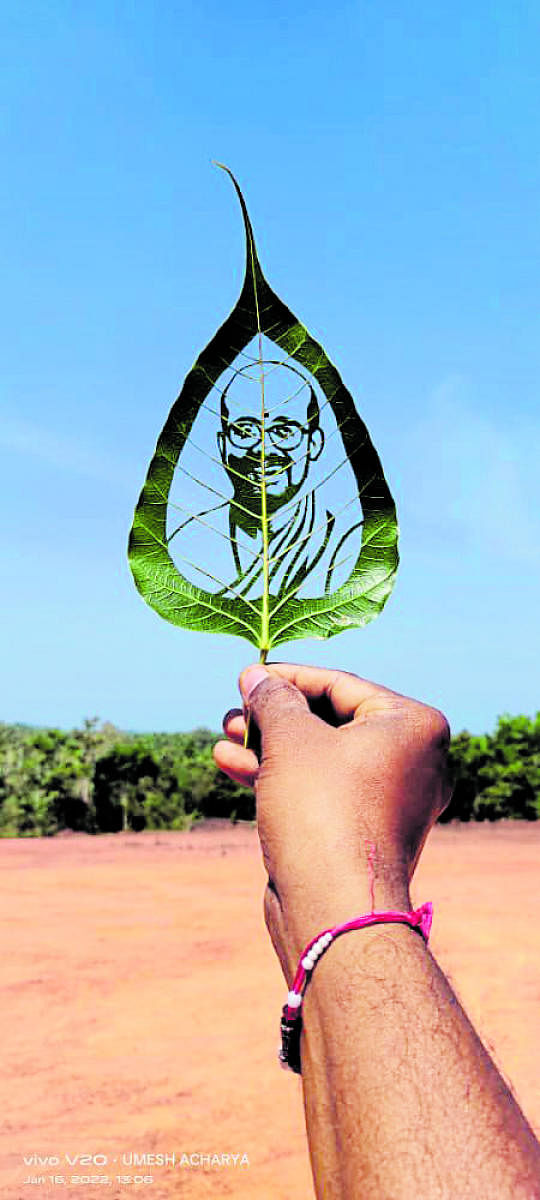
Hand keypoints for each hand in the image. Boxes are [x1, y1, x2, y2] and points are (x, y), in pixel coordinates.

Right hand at [214, 663, 450, 980]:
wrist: (334, 909)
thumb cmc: (322, 811)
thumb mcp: (291, 739)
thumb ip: (273, 699)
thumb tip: (256, 676)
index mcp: (414, 726)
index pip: (342, 685)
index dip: (290, 677)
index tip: (250, 675)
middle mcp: (413, 760)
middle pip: (332, 721)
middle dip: (276, 716)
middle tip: (234, 711)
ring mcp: (390, 799)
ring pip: (321, 757)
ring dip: (270, 745)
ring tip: (225, 735)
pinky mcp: (364, 830)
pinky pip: (322, 789)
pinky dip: (281, 776)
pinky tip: (232, 764)